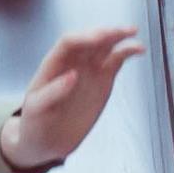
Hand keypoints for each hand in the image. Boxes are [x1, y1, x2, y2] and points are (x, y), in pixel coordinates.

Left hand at [0, 26, 142, 172]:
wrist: (48, 140)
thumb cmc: (36, 123)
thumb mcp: (37, 109)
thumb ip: (53, 93)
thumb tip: (72, 75)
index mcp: (52, 65)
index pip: (68, 42)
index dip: (84, 38)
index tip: (99, 39)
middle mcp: (72, 63)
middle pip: (90, 39)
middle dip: (106, 33)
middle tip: (123, 32)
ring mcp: (88, 70)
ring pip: (105, 46)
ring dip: (118, 37)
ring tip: (133, 33)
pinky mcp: (102, 80)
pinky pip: (115, 61)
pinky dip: (126, 52)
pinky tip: (138, 49)